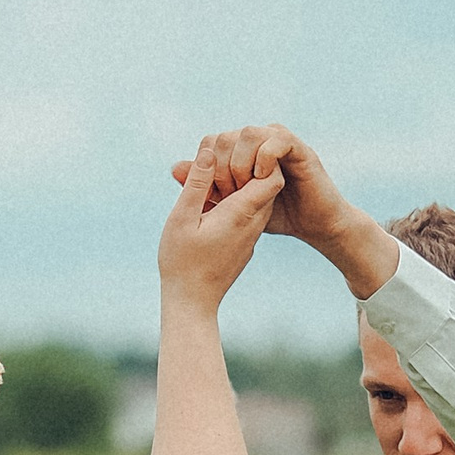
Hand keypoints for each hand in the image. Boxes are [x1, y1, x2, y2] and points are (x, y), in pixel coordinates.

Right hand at [157, 141, 285, 312]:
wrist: (193, 303)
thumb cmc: (183, 262)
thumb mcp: (182, 218)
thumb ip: (197, 183)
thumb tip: (209, 150)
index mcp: (243, 212)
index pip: (272, 174)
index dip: (257, 159)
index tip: (231, 161)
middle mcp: (254, 223)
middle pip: (265, 182)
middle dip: (243, 170)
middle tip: (214, 173)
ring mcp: (252, 235)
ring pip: (256, 198)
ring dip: (236, 188)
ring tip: (208, 191)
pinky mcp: (245, 243)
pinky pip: (247, 214)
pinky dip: (232, 204)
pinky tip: (208, 210)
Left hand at [166, 125, 391, 292]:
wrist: (315, 225)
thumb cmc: (276, 215)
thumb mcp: (234, 204)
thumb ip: (207, 187)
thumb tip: (176, 168)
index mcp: (242, 149)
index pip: (211, 141)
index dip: (206, 166)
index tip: (213, 194)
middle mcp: (260, 139)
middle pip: (225, 135)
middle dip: (220, 167)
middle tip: (228, 193)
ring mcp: (280, 141)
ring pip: (248, 133)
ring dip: (240, 163)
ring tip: (244, 188)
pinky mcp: (300, 148)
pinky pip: (277, 140)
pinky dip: (265, 159)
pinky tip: (263, 181)